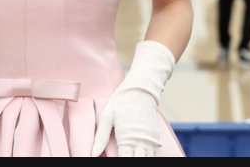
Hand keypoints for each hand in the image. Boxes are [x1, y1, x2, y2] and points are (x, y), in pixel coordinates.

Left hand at [92, 41, 174, 156]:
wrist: (141, 89)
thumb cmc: (122, 102)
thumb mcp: (107, 117)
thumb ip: (100, 138)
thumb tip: (91, 154)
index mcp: (126, 139)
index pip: (124, 161)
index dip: (120, 163)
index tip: (113, 162)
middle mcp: (140, 143)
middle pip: (138, 161)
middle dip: (132, 163)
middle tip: (125, 157)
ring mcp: (150, 141)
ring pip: (150, 160)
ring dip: (142, 160)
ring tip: (134, 157)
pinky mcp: (156, 138)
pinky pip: (158, 155)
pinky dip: (153, 158)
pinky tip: (147, 158)